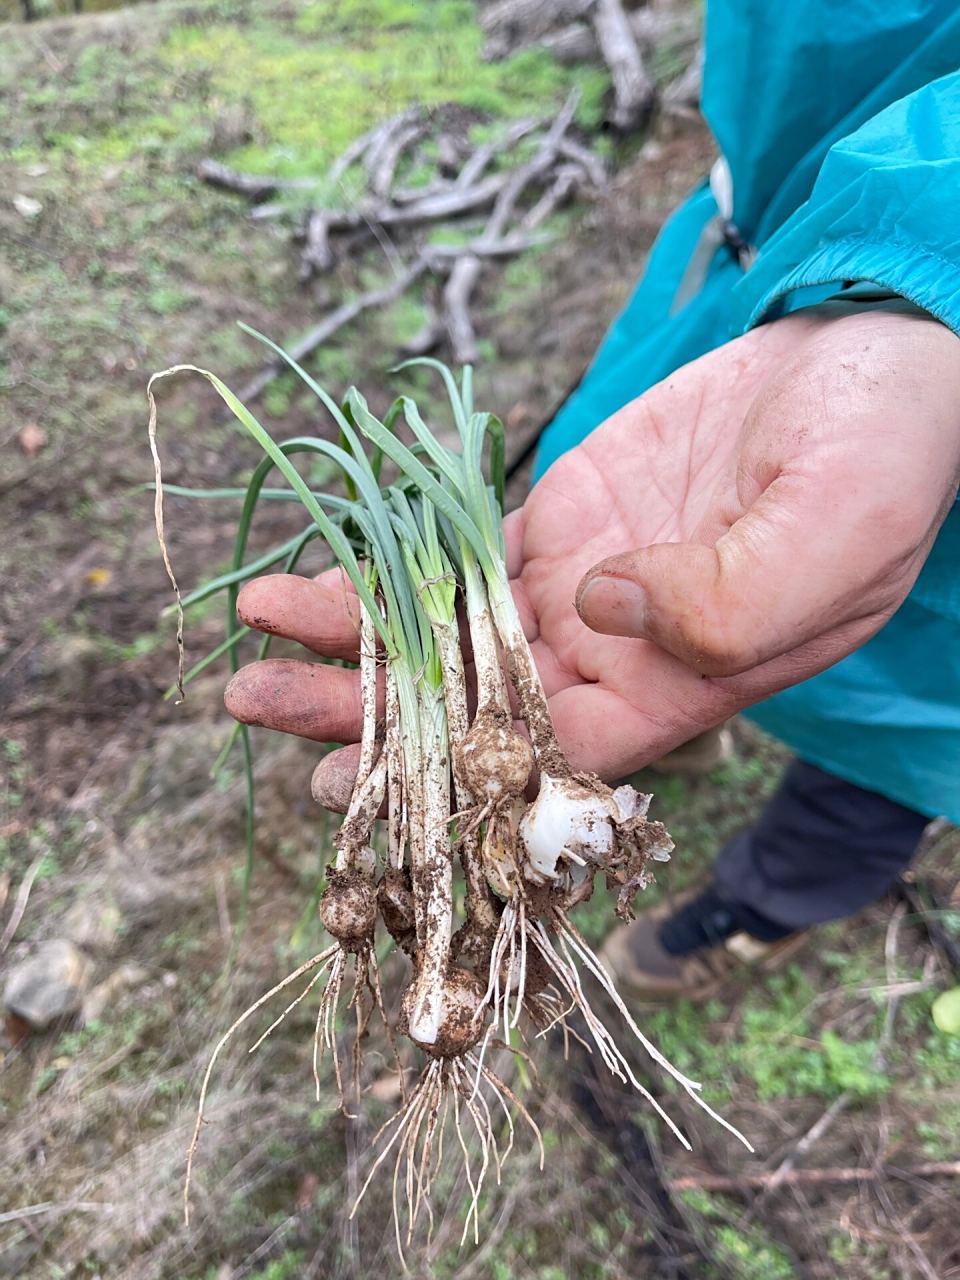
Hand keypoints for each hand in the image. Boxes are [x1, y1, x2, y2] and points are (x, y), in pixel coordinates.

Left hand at [224, 304, 959, 798]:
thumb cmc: (882, 454)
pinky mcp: (562, 518)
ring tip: (255, 625)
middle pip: (479, 699)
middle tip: (260, 703)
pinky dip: (395, 560)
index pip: (559, 750)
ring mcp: (584, 585)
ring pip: (454, 625)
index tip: (352, 774)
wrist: (868, 361)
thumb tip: (598, 607)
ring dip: (358, 627)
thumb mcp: (838, 528)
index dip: (454, 767)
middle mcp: (621, 654)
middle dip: (369, 702)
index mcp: (689, 684)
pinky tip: (323, 569)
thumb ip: (733, 592)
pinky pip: (464, 550)